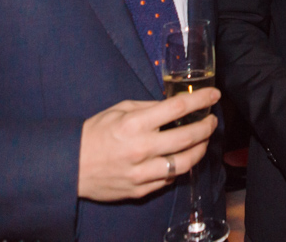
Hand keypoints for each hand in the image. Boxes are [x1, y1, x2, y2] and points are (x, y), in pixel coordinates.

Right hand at [78, 87, 219, 200]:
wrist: (71, 166)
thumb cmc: (95, 134)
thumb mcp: (119, 110)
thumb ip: (148, 108)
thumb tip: (173, 107)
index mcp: (135, 124)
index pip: (178, 108)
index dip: (201, 99)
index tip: (214, 95)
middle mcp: (142, 148)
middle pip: (188, 137)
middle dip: (207, 126)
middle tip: (212, 120)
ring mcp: (143, 172)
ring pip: (185, 163)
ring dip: (200, 149)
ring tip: (203, 141)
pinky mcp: (141, 189)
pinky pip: (169, 179)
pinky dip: (179, 167)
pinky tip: (181, 158)